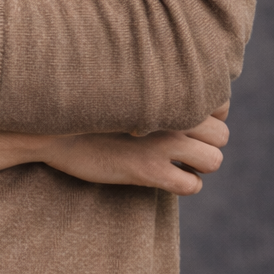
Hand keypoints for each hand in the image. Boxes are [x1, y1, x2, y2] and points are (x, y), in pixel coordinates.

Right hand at [40, 107, 229, 195]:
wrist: (52, 128)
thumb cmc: (86, 107)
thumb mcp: (125, 87)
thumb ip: (156, 90)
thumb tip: (181, 98)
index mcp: (169, 90)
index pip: (222, 103)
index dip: (212, 117)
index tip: (192, 123)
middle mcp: (172, 114)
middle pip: (222, 136)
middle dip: (207, 145)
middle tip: (183, 149)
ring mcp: (163, 143)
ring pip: (214, 161)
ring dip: (199, 167)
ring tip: (177, 165)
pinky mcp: (149, 170)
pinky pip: (192, 185)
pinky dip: (184, 185)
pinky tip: (164, 178)